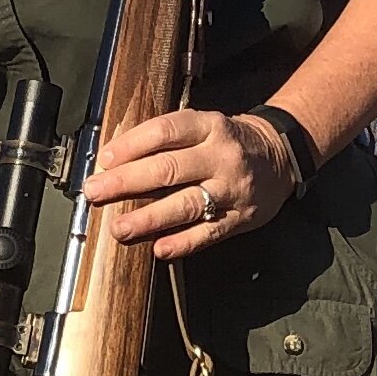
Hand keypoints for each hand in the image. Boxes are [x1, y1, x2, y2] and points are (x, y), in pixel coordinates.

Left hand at [82, 108, 297, 259]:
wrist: (281, 156)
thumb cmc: (228, 142)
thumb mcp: (204, 126)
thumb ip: (168, 140)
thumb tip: (116, 160)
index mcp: (209, 126)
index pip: (165, 131)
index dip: (131, 145)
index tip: (104, 160)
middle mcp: (221, 156)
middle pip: (169, 168)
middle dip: (126, 182)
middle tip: (95, 193)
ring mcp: (231, 188)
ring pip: (186, 204)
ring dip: (149, 218)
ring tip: (120, 228)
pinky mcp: (240, 217)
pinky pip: (209, 233)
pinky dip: (183, 242)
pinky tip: (160, 249)